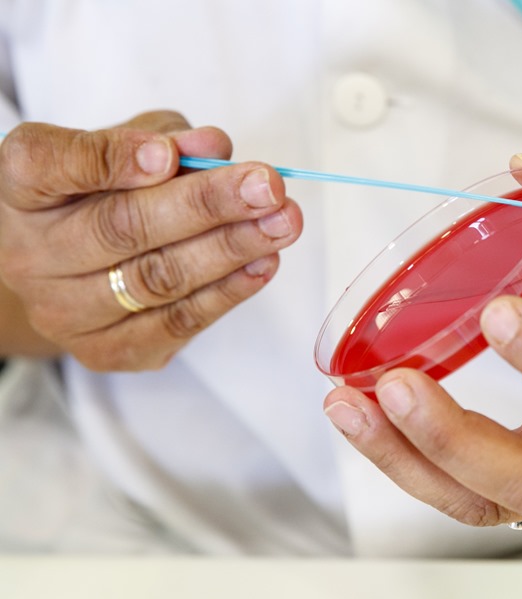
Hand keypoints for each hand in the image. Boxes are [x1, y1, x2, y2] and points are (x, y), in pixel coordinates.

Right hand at [0, 112, 301, 369]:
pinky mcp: (106, 352)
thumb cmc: (104, 192)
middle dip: (206, 205)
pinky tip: (264, 263)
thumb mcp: (128, 145)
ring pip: (156, 279)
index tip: (168, 153)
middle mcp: (30, 253)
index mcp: (22, 186)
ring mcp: (63, 311)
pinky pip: (176, 323)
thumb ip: (165, 138)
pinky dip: (227, 292)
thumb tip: (214, 147)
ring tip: (283, 223)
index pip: (50, 166)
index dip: (112, 160)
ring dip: (231, 249)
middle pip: (121, 227)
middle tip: (268, 187)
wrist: (71, 271)